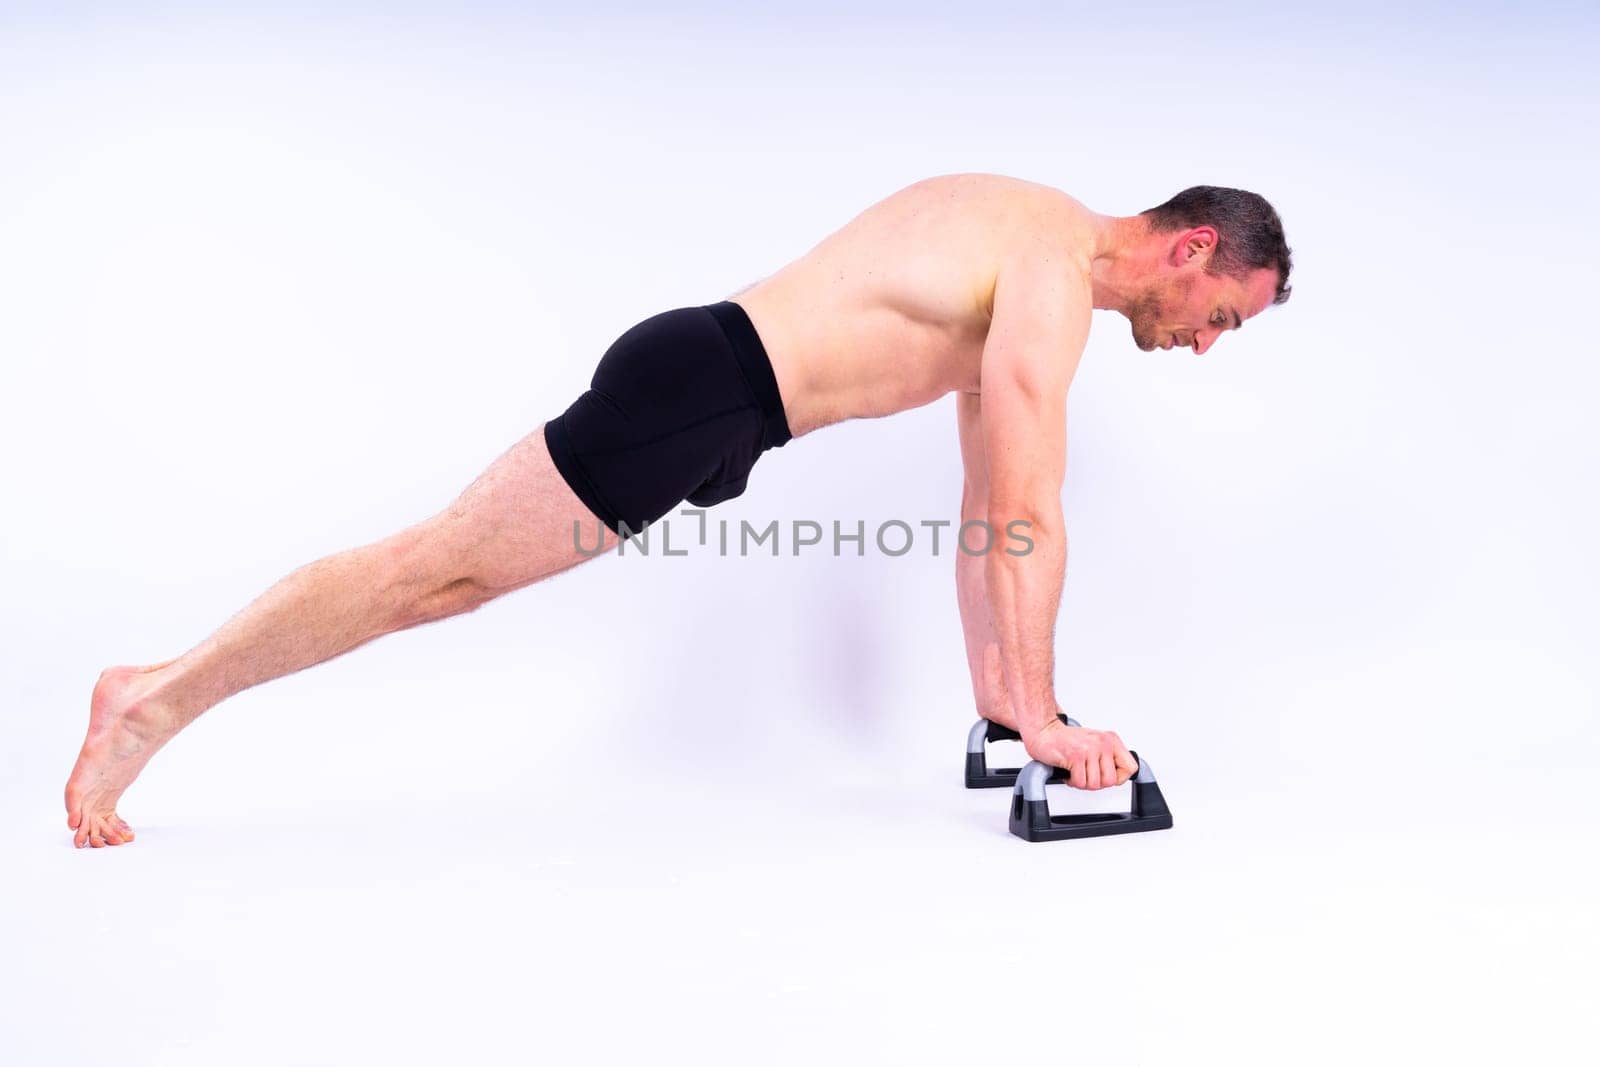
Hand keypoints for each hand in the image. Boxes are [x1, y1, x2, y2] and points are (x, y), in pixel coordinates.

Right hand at [1021, 715, 1137, 789]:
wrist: (1044, 732)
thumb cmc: (1067, 740)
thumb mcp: (1095, 744)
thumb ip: (1109, 758)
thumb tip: (1119, 777)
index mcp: (1111, 740)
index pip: (1130, 768)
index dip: (1118, 778)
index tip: (1106, 775)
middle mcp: (1103, 743)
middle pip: (1111, 781)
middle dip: (1096, 783)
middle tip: (1085, 774)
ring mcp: (1090, 749)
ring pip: (1095, 784)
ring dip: (1082, 782)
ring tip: (1076, 771)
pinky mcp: (1076, 757)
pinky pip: (1080, 782)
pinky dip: (1072, 781)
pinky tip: (1068, 771)